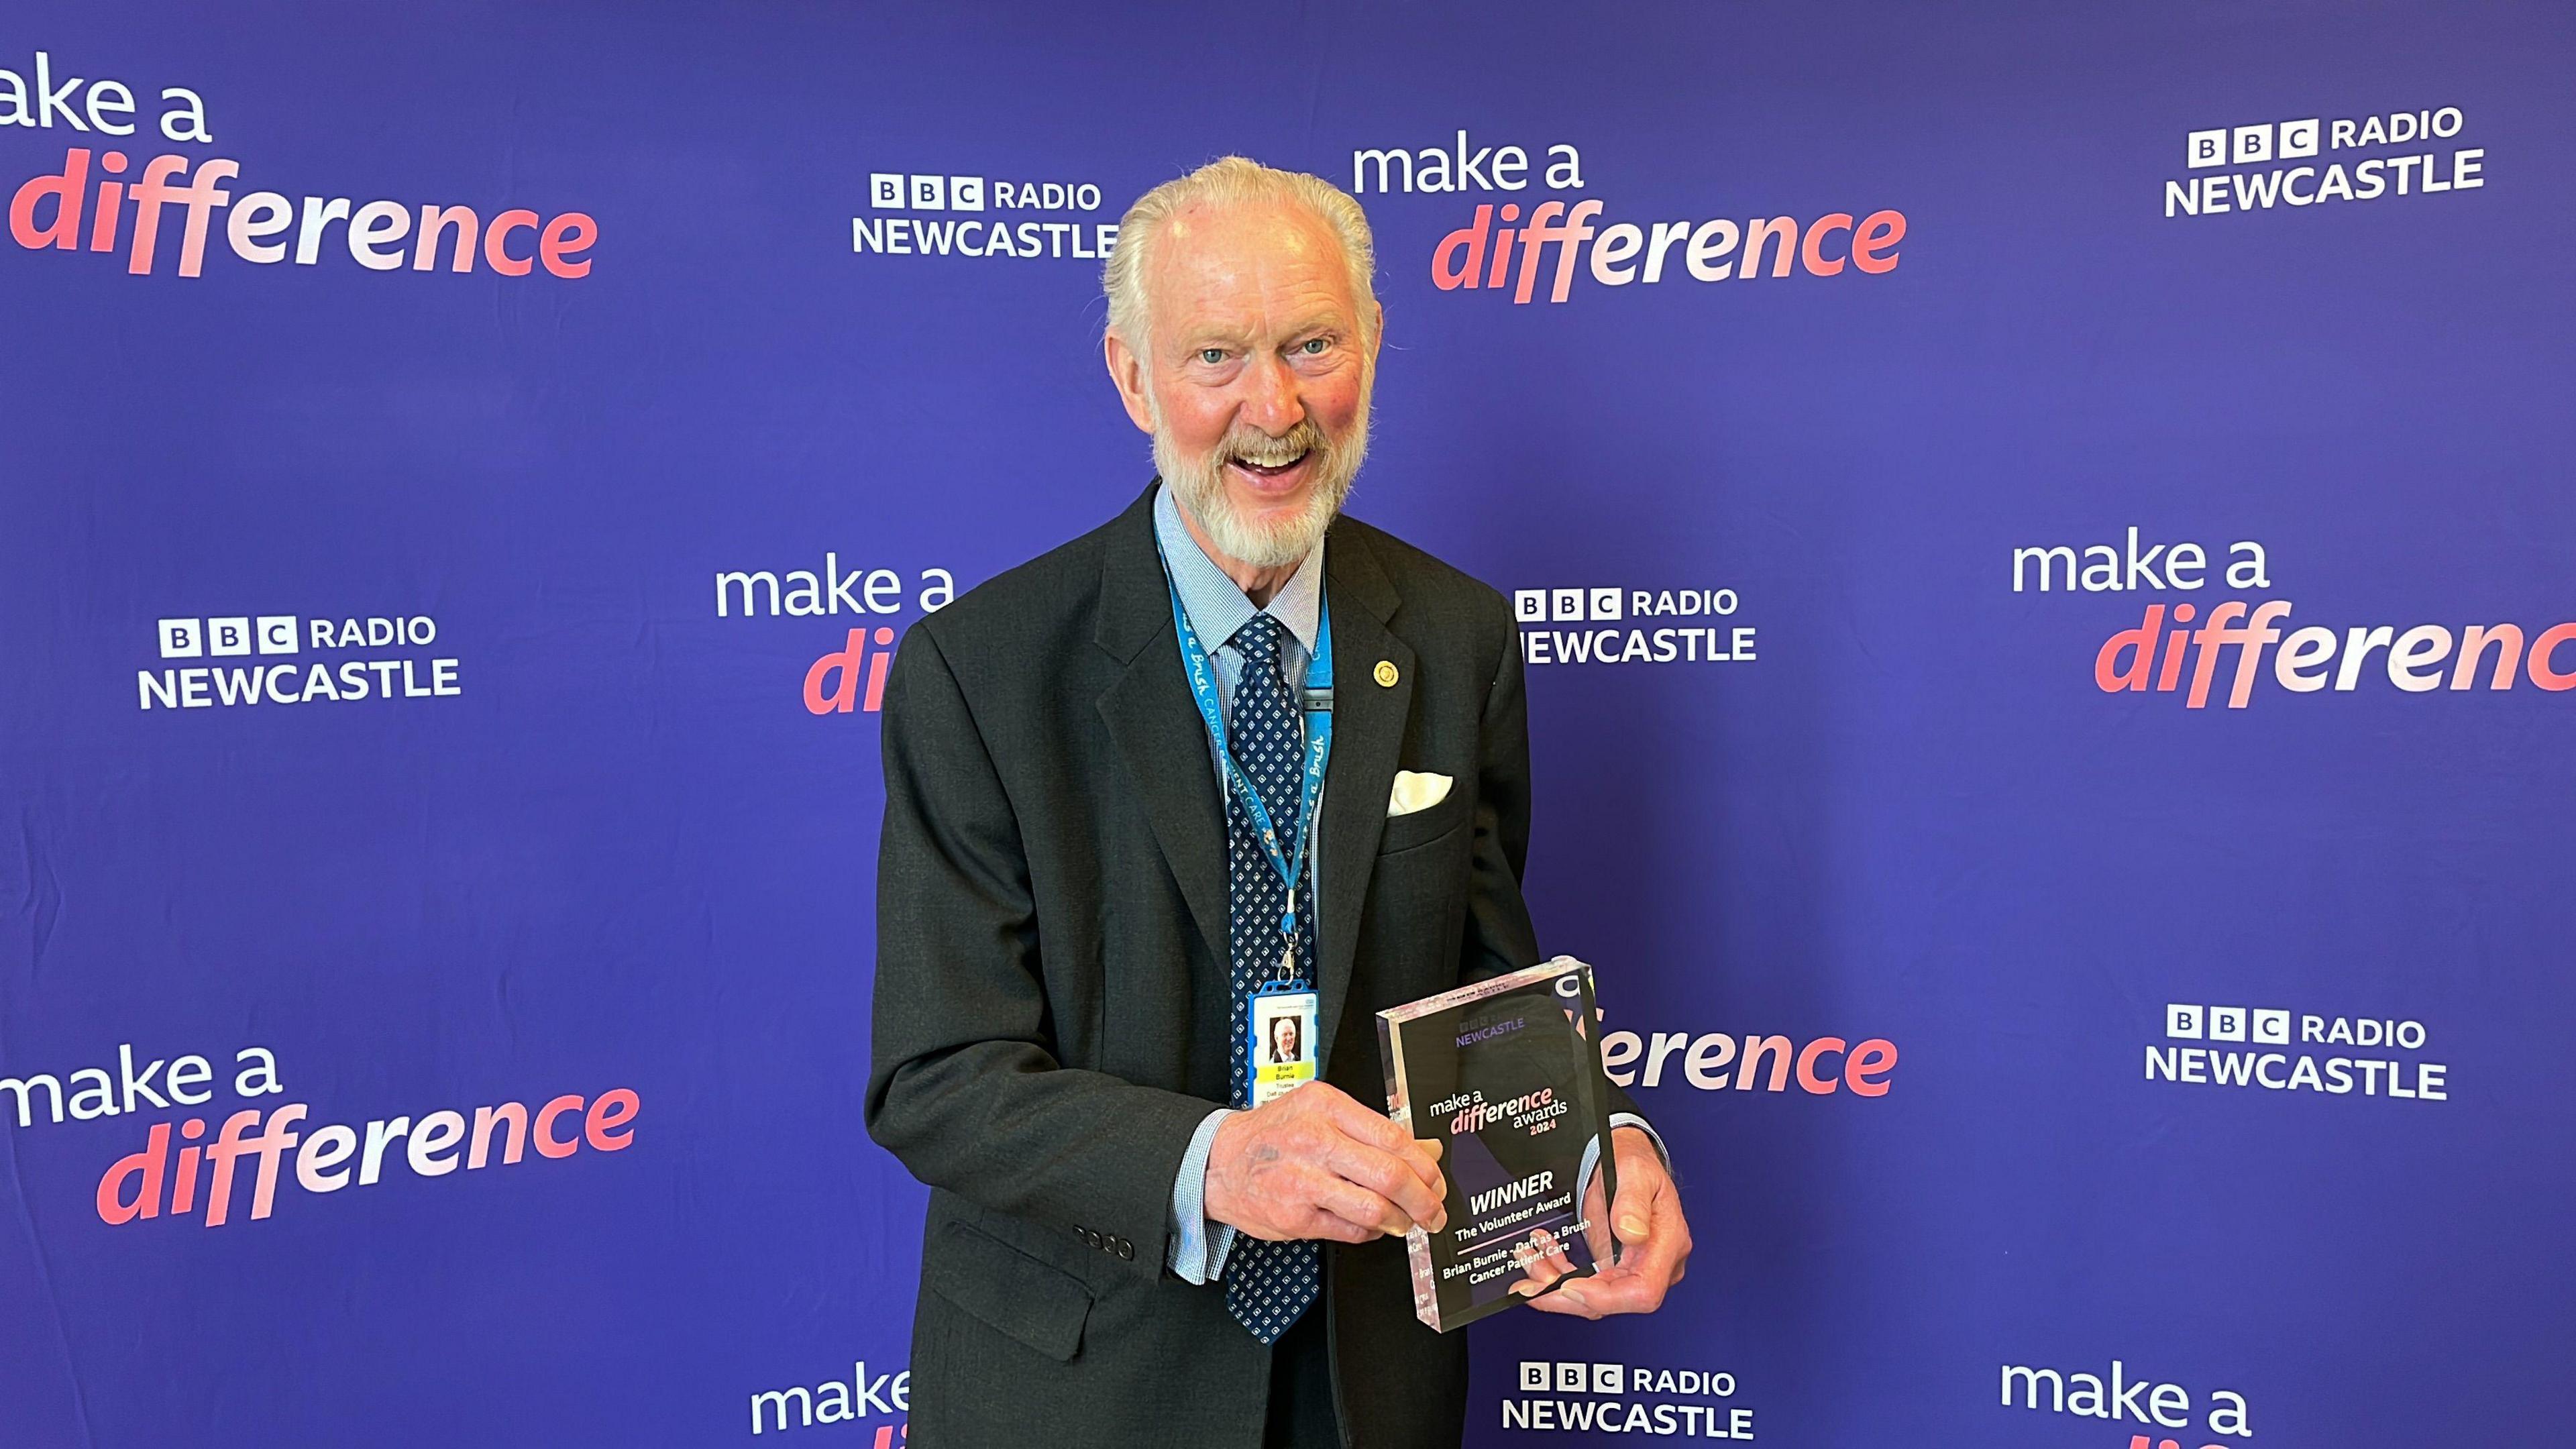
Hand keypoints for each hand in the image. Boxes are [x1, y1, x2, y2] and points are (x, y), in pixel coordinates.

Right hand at [1205, 1082, 1447, 1243]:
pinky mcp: (1295, 1217)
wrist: (1218, 1161)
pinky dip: (1370, 1231)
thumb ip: (1373, 1131)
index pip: (1393, 1137)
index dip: (1425, 1165)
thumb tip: (1427, 1149)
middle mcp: (1314, 1140)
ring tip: (1405, 1221)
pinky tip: (1371, 1224)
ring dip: (1401, 1221)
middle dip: (1423, 1200)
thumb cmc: (1274, 1135)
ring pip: (1374, 1208)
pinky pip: (1350, 1230)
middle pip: (1390, 1174)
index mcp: (1326, 1106)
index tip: (1436, 1180)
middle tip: (1433, 1210)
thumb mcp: (1321, 1112)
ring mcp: (1303, 1180)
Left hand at [1527, 1126, 1689, 1317]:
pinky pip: (1586, 1284)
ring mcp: (1633, 1268)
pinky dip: (1559, 1276)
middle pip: (1613, 1301)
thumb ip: (1632, 1202)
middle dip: (1566, 1294)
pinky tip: (1541, 1258)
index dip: (1605, 1297)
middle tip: (1531, 1282)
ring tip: (1530, 1258)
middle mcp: (1654, 1264)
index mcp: (1667, 1243)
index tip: (1570, 1286)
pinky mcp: (1613, 1266)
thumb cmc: (1636, 1162)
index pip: (1644, 1291)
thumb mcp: (1635, 1171)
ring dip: (1555, 1285)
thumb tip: (1630, 1234)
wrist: (1626, 1157)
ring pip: (1594, 1297)